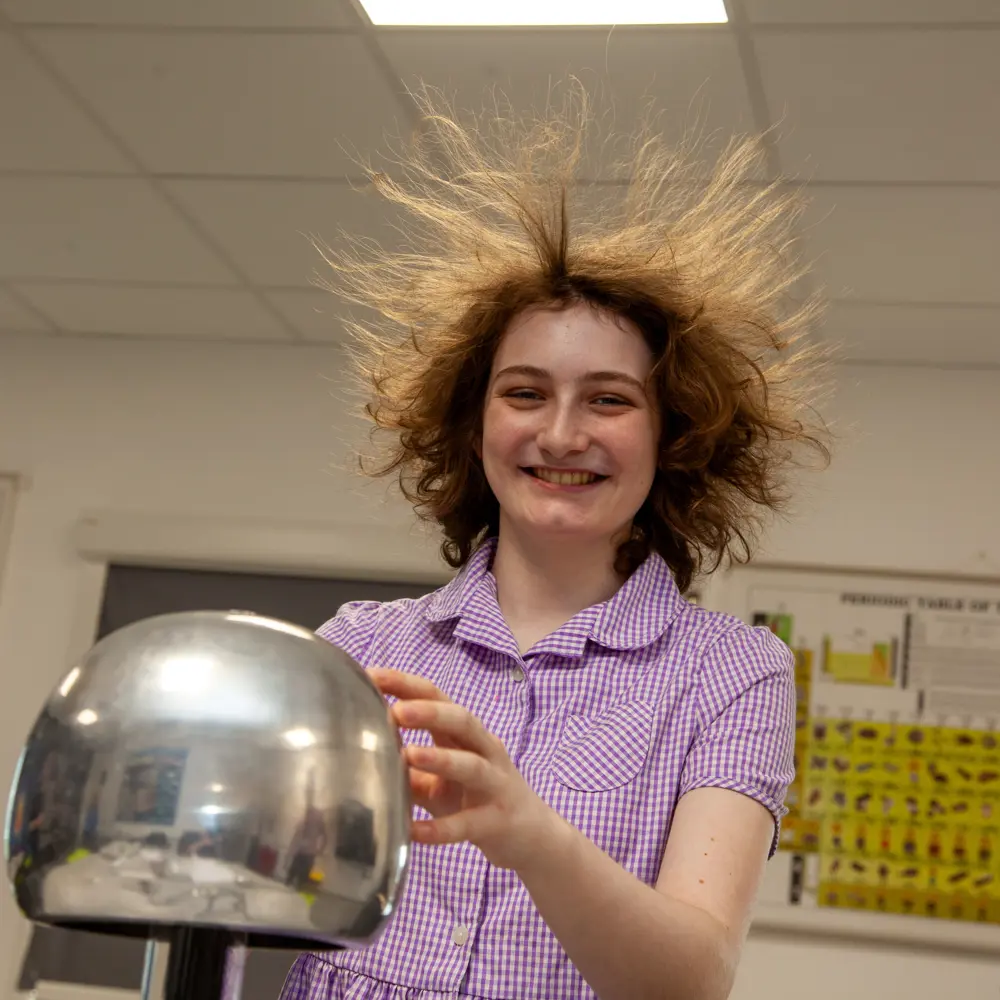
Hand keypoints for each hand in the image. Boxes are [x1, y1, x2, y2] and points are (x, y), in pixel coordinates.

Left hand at [370, 668, 554, 870]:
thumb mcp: (436, 780)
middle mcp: (484, 751)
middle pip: (462, 721)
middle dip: (430, 712)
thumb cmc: (474, 798)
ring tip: (410, 755)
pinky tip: (414, 831)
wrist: (530, 835)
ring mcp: (495, 785)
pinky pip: (468, 824)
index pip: (437, 698)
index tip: (372, 675)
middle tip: (396, 710)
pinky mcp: (497, 821)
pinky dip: (441, 828)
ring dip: (442, 759)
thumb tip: (357, 752)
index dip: (407, 685)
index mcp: (464, 735)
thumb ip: (405, 765)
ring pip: (472, 765)